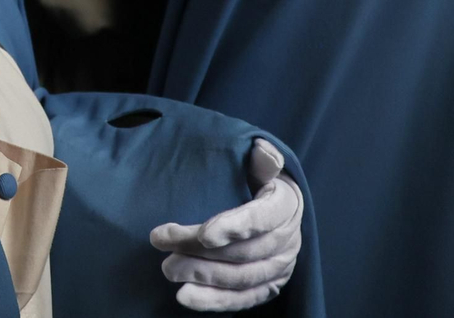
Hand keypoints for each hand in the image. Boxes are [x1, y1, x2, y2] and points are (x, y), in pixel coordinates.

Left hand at [149, 138, 303, 311]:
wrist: (268, 202)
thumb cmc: (255, 176)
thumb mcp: (258, 160)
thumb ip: (260, 156)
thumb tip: (267, 153)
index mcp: (286, 204)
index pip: (263, 219)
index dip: (235, 227)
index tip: (203, 234)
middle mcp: (288, 240)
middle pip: (244, 252)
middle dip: (201, 251)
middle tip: (164, 242)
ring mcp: (280, 268)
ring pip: (241, 278)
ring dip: (202, 276)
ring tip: (168, 268)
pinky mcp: (268, 287)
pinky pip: (242, 299)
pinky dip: (213, 301)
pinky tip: (185, 297)